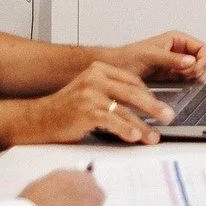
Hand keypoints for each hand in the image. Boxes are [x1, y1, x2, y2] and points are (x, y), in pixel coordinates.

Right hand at [14, 61, 172, 145]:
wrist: (36, 119)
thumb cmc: (64, 109)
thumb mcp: (89, 92)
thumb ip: (111, 93)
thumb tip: (141, 106)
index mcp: (98, 69)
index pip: (132, 81)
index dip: (150, 95)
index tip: (162, 106)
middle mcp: (94, 78)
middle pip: (134, 92)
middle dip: (154, 107)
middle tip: (168, 117)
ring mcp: (89, 93)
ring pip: (125, 109)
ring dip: (143, 125)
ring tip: (154, 136)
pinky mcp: (85, 110)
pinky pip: (112, 120)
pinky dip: (126, 129)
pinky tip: (135, 136)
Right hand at [20, 169, 103, 205]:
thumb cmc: (31, 203)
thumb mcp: (46, 182)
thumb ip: (62, 183)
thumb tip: (66, 189)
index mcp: (77, 177)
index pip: (90, 182)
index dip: (83, 192)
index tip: (78, 198)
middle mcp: (88, 190)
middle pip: (97, 197)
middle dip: (88, 205)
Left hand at [111, 30, 205, 82]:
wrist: (114, 70)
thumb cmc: (126, 58)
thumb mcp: (151, 56)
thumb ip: (172, 59)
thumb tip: (191, 61)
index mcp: (176, 39)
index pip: (202, 48)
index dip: (202, 60)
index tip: (194, 71)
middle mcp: (178, 50)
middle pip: (202, 60)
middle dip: (199, 70)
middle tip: (189, 77)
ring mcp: (176, 63)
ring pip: (196, 70)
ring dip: (194, 77)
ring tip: (183, 81)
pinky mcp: (171, 75)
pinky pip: (187, 79)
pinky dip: (187, 83)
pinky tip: (179, 85)